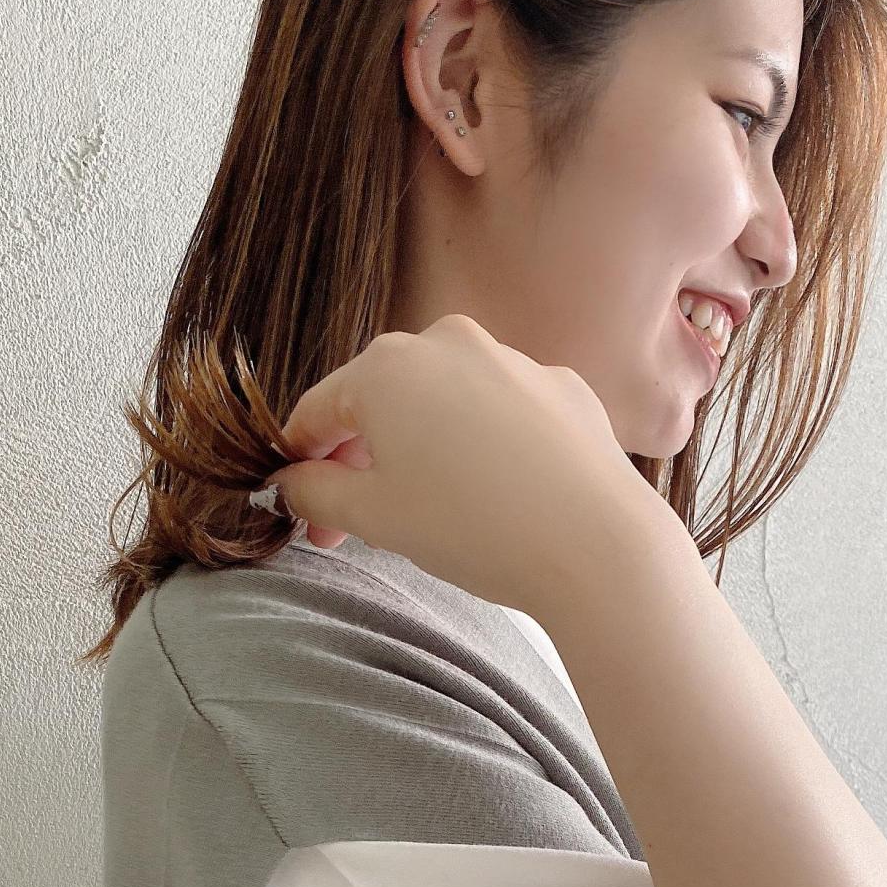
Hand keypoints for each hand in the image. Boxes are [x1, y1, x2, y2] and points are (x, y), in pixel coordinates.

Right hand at [252, 313, 664, 618]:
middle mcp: (448, 343)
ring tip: (429, 515)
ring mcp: (512, 360)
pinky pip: (501, 415)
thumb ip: (315, 493)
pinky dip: (483, 448)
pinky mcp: (561, 388)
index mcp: (387, 366)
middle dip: (360, 461)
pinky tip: (495, 497)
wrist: (594, 543)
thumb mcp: (372, 517)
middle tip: (353, 526)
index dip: (299, 463)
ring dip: (421, 452)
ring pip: (443, 405)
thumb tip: (292, 482)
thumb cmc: (472, 528)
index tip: (297, 507)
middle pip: (381, 401)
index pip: (319, 411)